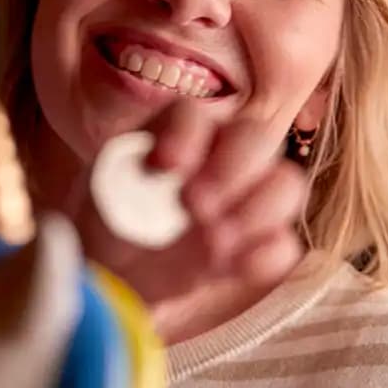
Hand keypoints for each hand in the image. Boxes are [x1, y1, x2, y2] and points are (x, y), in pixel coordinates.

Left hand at [76, 99, 309, 307]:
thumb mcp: (100, 194)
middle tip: (196, 206)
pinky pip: (283, 245)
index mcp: (179, 131)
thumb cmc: (107, 218)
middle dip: (233, 169)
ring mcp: (247, 200)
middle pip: (257, 137)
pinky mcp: (257, 246)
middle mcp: (223, 155)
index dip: (186, 136)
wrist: (114, 272)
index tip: (164, 167)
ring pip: (287, 184)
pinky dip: (264, 257)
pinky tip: (230, 267)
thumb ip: (121, 181)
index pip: (196, 114)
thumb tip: (146, 183)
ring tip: (215, 240)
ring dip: (258, 210)